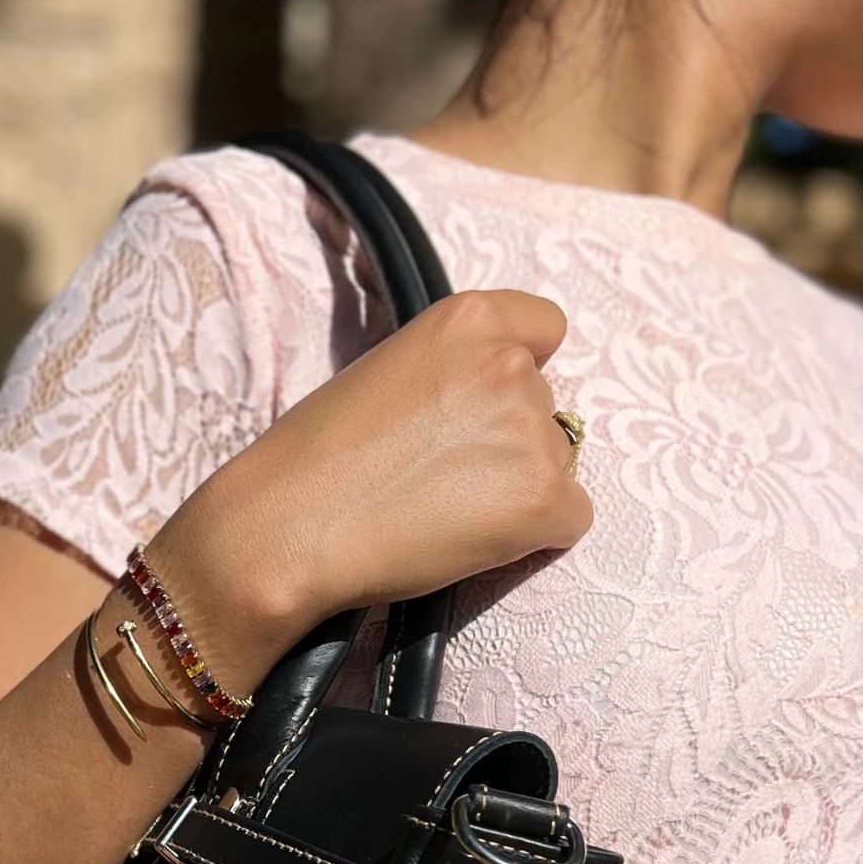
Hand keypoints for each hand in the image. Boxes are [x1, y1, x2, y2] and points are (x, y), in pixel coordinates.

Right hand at [148, 289, 592, 683]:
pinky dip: (533, 539)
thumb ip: (447, 373)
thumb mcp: (385, 372)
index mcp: (470, 319)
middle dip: (509, 443)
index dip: (519, 372)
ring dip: (519, 492)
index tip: (482, 410)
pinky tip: (473, 544)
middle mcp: (511, 365)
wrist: (291, 527)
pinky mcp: (544, 500)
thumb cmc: (316, 459)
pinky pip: (570, 521)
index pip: (544, 328)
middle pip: (547, 408)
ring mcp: (532, 433)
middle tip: (440, 479)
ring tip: (445, 515)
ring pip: (557, 467)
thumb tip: (476, 414)